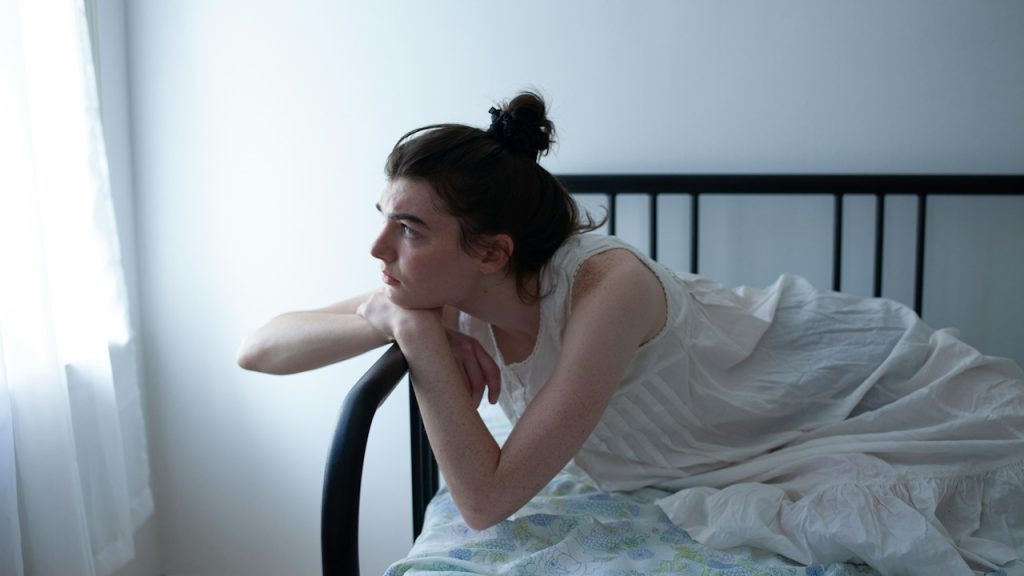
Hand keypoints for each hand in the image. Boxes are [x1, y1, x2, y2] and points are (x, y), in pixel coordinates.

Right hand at [357, 290, 499, 405]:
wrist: (415, 324)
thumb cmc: (437, 340)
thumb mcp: (456, 345)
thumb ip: (468, 361)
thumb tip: (479, 389)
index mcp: (474, 344)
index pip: (492, 370)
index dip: (495, 389)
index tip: (493, 401)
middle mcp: (466, 347)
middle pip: (478, 383)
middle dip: (475, 400)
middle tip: (470, 408)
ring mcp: (451, 352)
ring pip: (464, 386)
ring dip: (463, 401)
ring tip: (457, 407)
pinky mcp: (436, 357)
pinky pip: (448, 384)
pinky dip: (450, 397)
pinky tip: (446, 401)